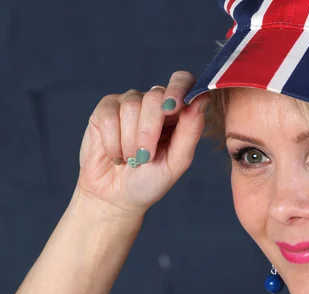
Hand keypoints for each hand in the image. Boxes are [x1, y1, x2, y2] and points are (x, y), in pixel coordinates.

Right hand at [76, 71, 209, 217]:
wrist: (117, 197)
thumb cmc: (151, 180)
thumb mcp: (176, 162)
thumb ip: (191, 131)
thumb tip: (202, 99)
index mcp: (178, 113)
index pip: (183, 81)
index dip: (178, 89)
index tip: (172, 108)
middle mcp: (154, 103)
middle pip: (154, 97)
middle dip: (149, 131)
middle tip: (145, 157)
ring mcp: (129, 103)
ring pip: (131, 106)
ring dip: (130, 141)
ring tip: (131, 159)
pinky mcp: (106, 110)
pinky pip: (109, 116)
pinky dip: (112, 142)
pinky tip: (115, 154)